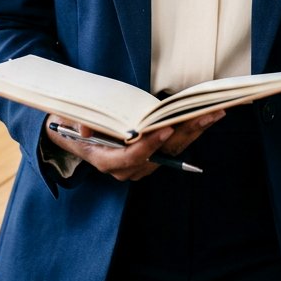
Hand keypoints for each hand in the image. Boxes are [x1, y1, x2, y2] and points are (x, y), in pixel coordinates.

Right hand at [46, 111, 224, 181]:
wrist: (71, 136)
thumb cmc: (71, 126)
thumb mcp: (67, 122)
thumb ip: (75, 125)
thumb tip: (86, 128)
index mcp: (107, 162)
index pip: (132, 157)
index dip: (149, 145)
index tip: (165, 129)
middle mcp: (128, 168)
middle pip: (161, 154)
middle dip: (185, 133)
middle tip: (205, 114)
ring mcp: (143, 164)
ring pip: (173, 150)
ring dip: (194, 131)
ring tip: (214, 112)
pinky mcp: (153, 155)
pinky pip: (175, 145)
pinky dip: (190, 130)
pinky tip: (206, 116)